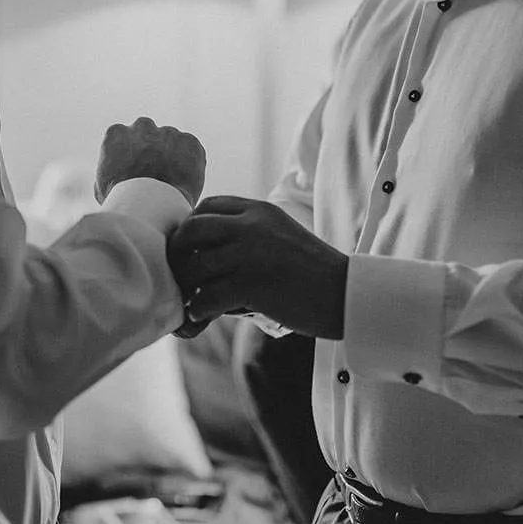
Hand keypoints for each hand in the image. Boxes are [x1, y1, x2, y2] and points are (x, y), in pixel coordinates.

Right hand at [95, 117, 205, 205]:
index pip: (124, 138)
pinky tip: (184, 181)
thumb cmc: (122, 201)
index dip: (131, 155)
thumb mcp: (103, 185)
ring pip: (172, 140)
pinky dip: (191, 162)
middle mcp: (142, 126)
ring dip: (172, 154)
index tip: (135, 170)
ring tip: (171, 181)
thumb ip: (111, 170)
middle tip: (156, 173)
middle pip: (148, 133)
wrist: (149, 205)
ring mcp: (168, 132)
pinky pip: (191, 149)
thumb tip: (115, 175)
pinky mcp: (190, 141)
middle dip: (152, 148)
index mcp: (116, 133)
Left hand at [167, 196, 347, 339]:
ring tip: (193, 299)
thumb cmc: (312, 272)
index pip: (207, 207)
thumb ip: (248, 233)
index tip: (191, 249)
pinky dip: (198, 310)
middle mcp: (250, 227)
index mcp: (257, 211)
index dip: (191, 227)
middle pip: (191, 230)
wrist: (345, 294)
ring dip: (188, 286)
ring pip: (194, 266)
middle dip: (177, 253)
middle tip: (182, 273)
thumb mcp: (280, 234)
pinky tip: (203, 316)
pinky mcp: (251, 285)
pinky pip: (206, 297)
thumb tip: (206, 252)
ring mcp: (249, 254)